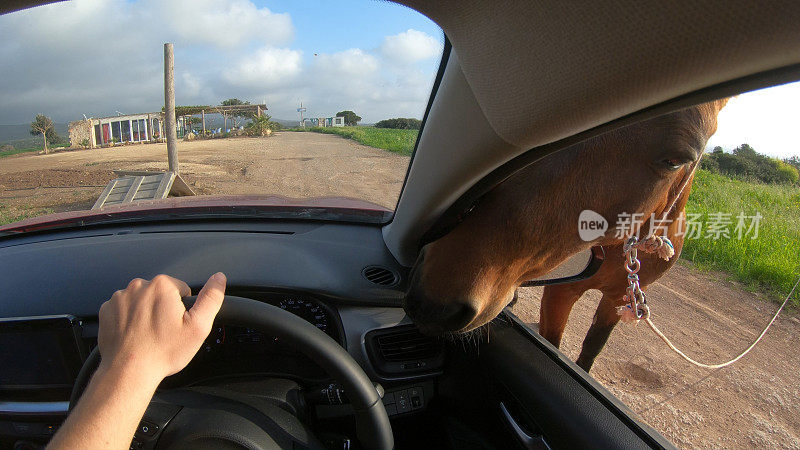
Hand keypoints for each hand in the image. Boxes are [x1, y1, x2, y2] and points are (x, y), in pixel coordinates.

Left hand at [97, 273, 226, 381]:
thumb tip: (219, 278)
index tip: (176, 324)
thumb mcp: (198, 327)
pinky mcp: (106, 310)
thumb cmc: (163, 351)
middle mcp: (138, 286)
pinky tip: (134, 335)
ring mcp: (119, 298)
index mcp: (161, 286)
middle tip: (163, 331)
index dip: (182, 308)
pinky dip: (129, 320)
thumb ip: (211, 298)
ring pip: (141, 301)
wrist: (128, 371)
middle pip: (159, 293)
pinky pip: (123, 309)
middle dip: (163, 309)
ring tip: (148, 335)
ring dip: (145, 313)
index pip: (180, 289)